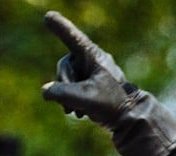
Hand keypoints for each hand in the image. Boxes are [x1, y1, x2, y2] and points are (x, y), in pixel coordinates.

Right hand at [39, 11, 175, 155]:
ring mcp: (90, 72)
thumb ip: (63, 92)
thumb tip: (46, 91)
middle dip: (65, 86)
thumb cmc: (112, 104)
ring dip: (67, 96)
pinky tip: (81, 112)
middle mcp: (90, 60)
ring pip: (66, 79)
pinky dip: (72, 100)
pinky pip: (71, 88)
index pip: (72, 38)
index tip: (48, 16)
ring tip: (78, 111)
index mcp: (92, 56)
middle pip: (64, 66)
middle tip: (73, 104)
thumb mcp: (86, 97)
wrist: (129, 118)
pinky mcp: (89, 84)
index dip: (60, 27)